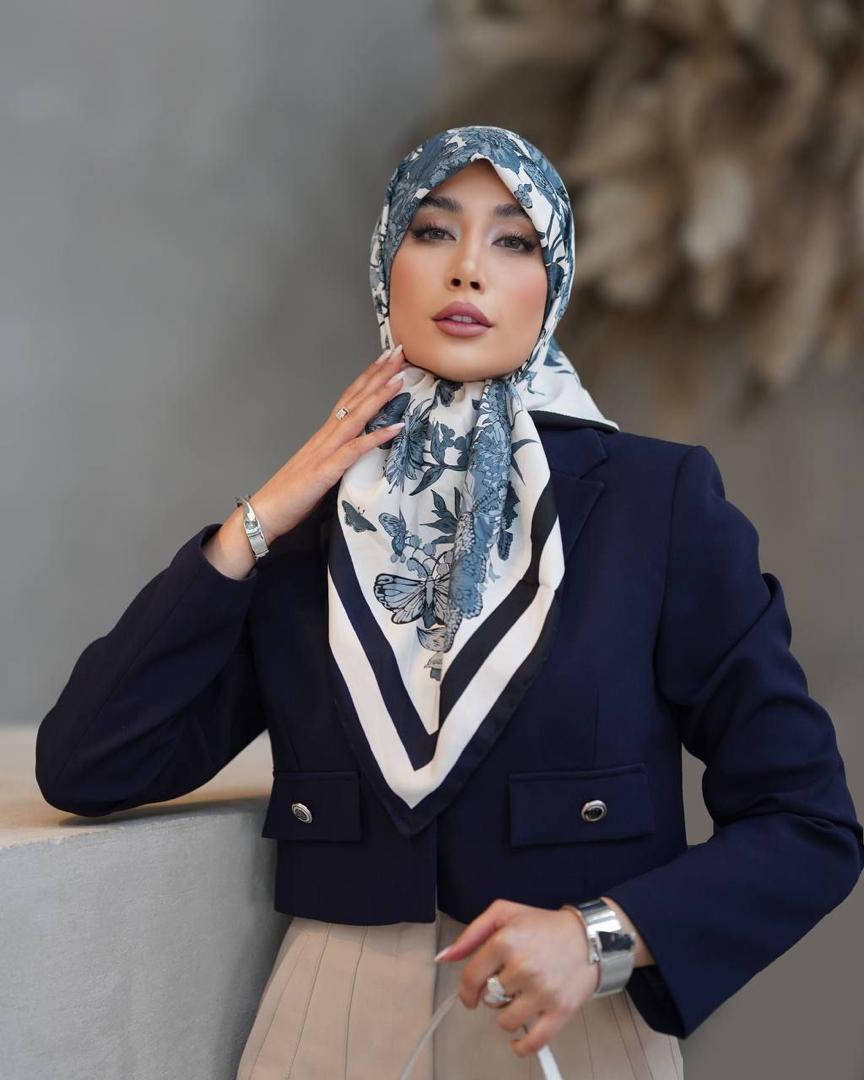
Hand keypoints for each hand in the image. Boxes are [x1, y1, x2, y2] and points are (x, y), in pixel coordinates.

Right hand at [251, 343, 407, 541]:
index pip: (349, 398)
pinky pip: (355, 450)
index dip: (368, 377)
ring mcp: (325, 451)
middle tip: (399, 352)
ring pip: (356, 416)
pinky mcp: (326, 470)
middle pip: (355, 398)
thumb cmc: (291, 495)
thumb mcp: (320, 469)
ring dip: (379, 395)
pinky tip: (396, 427)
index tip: (387, 359)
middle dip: (378, 374)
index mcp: (324, 435)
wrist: (263, 512)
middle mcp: (325, 436)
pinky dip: (376, 437)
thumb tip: (356, 451)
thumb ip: (337, 456)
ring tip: (400, 378)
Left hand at [435, 898, 599, 1058]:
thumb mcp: (505, 913)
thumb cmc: (546, 926)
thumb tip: (446, 957)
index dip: (466, 990)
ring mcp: (542, 991)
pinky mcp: (559, 1011)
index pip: (471, 978)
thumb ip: (472, 934)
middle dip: (494, 993)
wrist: (590, 938)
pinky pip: (532, 1042)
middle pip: (488, 999)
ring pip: (505, 1021)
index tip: (469, 994)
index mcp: (505, 941)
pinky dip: (521, 1047)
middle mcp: (522, 967)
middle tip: (509, 981)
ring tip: (521, 997)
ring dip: (508, 1014)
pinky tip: (519, 1038)